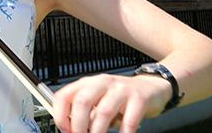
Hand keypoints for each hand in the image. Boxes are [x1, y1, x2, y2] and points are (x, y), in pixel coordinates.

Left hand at [52, 73, 170, 132]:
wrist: (151, 88)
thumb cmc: (120, 96)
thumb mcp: (98, 100)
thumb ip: (86, 113)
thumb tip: (71, 129)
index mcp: (87, 83)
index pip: (64, 95)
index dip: (60, 115)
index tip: (64, 130)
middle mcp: (102, 83)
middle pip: (82, 101)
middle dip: (78, 124)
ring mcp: (121, 89)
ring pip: (103, 111)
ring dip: (98, 131)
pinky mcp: (139, 98)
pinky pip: (129, 119)